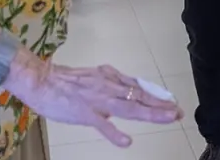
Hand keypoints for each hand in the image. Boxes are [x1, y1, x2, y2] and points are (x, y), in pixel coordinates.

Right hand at [21, 62, 182, 146]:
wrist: (40, 80)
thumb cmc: (65, 82)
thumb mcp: (94, 78)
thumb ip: (111, 86)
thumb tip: (126, 94)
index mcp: (109, 77)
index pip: (138, 87)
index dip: (157, 95)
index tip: (172, 102)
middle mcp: (108, 85)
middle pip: (139, 96)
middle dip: (160, 104)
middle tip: (178, 112)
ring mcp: (97, 99)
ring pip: (128, 107)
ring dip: (149, 112)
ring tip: (167, 118)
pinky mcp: (84, 112)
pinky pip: (102, 124)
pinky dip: (114, 133)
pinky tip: (126, 142)